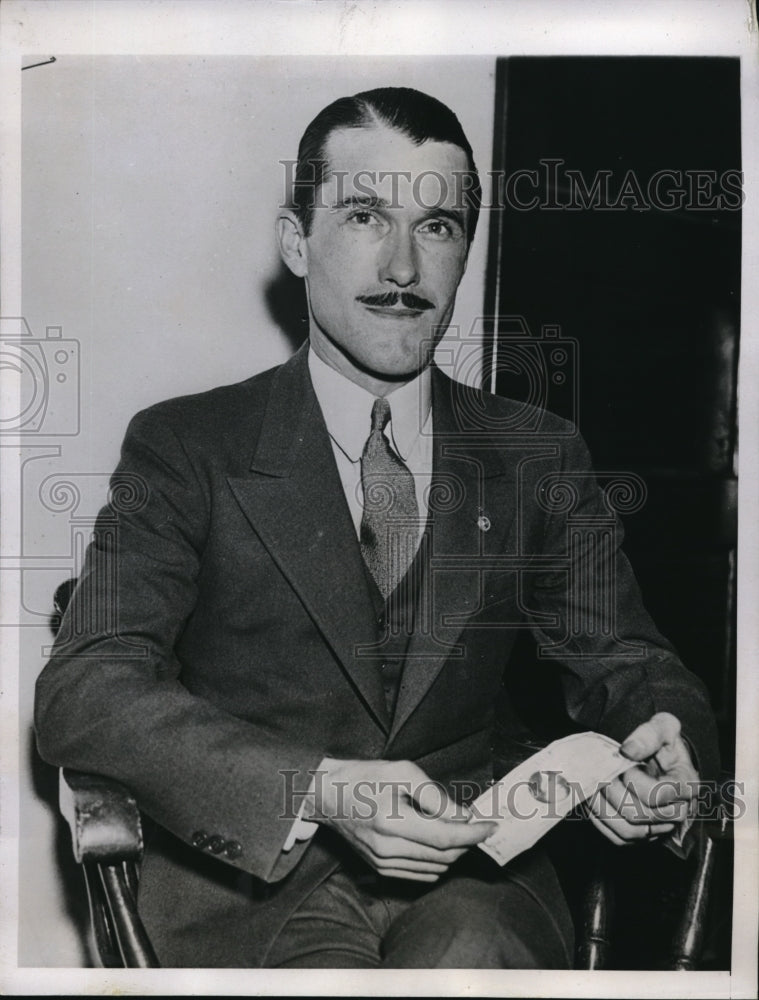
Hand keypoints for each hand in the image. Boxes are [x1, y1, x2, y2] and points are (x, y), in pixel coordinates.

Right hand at [306, 758, 496, 881]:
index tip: (491, 826)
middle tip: (477, 823)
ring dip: (454, 852)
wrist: (327, 796)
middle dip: (467, 841)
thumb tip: (462, 815)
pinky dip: (438, 861)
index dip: (473, 833)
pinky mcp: (381, 870)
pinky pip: (421, 874)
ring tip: (457, 829)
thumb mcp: (400, 771)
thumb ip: (433, 794)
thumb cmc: (363, 778)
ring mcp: (383, 863)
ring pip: (436, 868)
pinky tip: (439, 842)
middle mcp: (387, 849)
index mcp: (391, 822)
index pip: (445, 837)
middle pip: (444, 855)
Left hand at [586, 712, 697, 845]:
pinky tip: (594, 799)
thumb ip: (648, 734)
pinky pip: (619, 838)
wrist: (664, 760)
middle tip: (601, 774)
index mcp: (687, 786)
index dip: (633, 780)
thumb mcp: (663, 726)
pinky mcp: (644, 836)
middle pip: (639, 815)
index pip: (657, 795)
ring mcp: (661, 827)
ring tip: (594, 786)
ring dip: (603, 808)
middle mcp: (678, 812)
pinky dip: (601, 820)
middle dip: (614, 792)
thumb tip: (628, 751)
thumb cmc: (664, 744)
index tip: (623, 763)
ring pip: (628, 831)